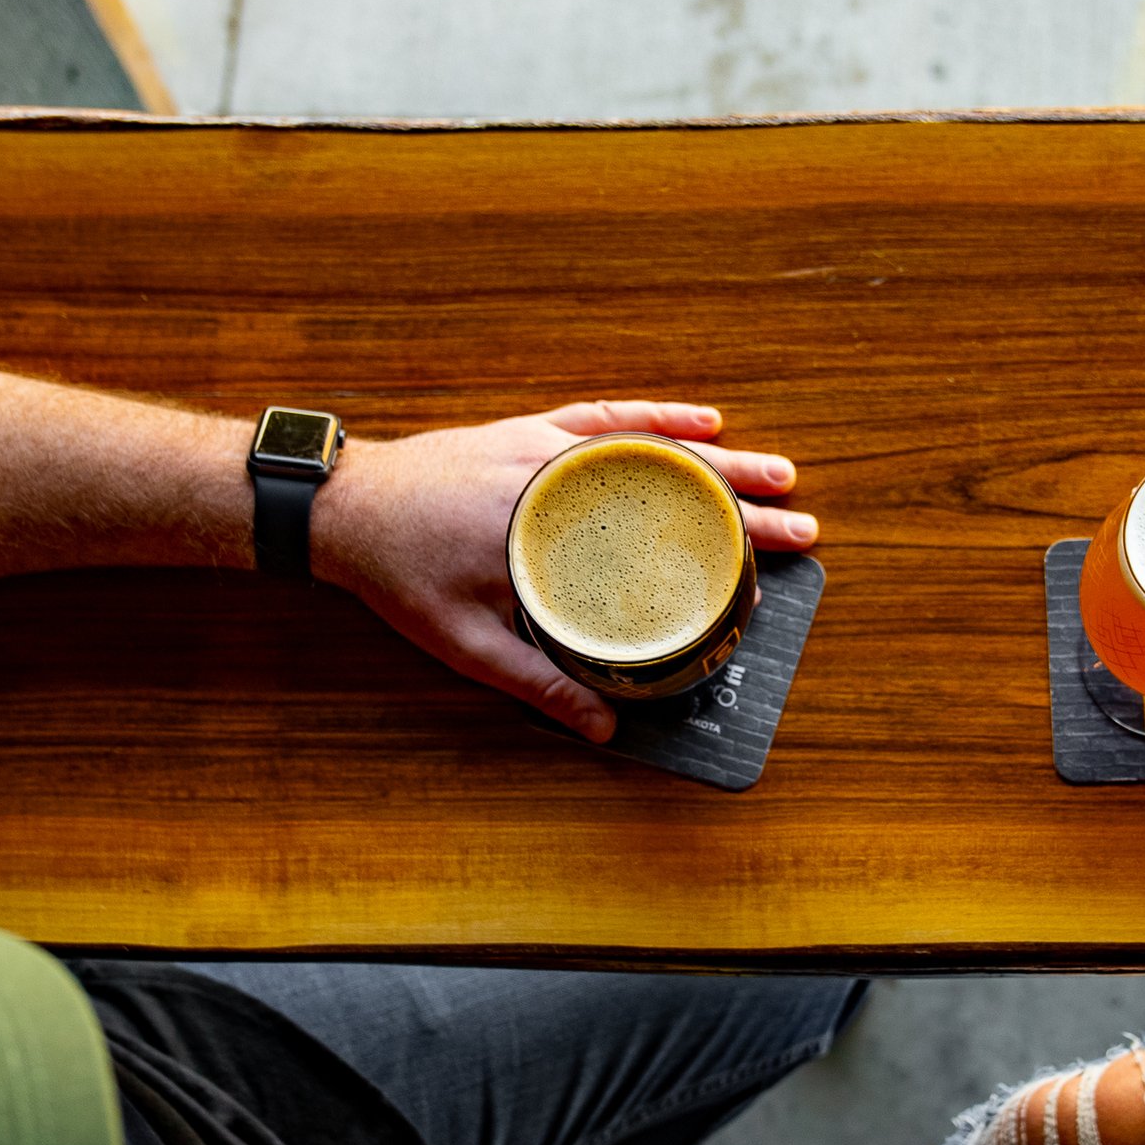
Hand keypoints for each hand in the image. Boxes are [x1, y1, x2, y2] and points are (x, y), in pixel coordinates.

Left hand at [313, 401, 815, 740]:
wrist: (340, 505)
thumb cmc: (398, 575)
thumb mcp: (463, 644)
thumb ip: (537, 683)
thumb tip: (602, 727)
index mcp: (548, 531)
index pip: (654, 541)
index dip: (717, 558)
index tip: (761, 581)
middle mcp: (557, 478)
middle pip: (671, 489)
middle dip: (745, 509)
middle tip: (804, 530)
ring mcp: (549, 446)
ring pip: (653, 448)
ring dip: (721, 460)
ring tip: (780, 474)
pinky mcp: (535, 429)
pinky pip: (610, 418)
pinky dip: (661, 417)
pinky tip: (707, 422)